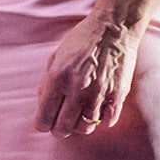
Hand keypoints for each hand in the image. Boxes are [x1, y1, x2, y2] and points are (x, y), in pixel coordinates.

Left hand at [34, 6, 145, 138]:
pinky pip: (108, 120)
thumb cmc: (82, 40)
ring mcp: (99, 93)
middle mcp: (77, 88)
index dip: (42, 124)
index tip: (44, 124)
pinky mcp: (118, 94)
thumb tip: (43, 105)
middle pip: (64, 126)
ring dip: (79, 126)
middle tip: (59, 127)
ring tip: (77, 120)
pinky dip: (101, 121)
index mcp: (57, 77)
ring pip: (86, 127)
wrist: (114, 29)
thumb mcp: (56, 57)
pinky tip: (97, 114)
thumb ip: (48, 82)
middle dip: (58, 129)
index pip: (45, 115)